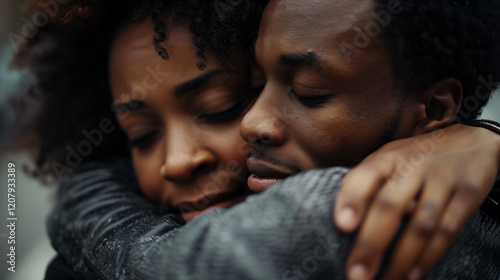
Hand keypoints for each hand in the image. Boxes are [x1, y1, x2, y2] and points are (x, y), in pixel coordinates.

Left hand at [334, 124, 499, 279]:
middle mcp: (414, 166)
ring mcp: (443, 180)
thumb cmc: (417, 156)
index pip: (365, 175)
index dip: (352, 199)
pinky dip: (429, 256)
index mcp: (388, 157)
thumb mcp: (390, 158)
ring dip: (400, 260)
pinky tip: (412, 274)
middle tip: (356, 274)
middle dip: (371, 244)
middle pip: (389, 206)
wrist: (472, 139)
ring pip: (419, 225)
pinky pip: (447, 231)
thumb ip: (367, 181)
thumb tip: (340, 216)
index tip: (342, 226)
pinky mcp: (468, 195)